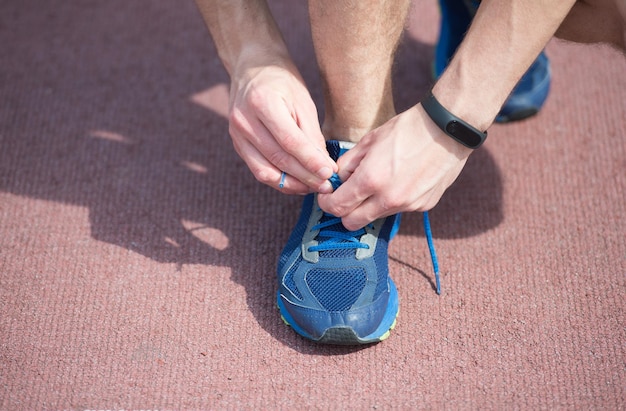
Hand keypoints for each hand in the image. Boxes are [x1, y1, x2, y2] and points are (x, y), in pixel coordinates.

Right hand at [228, 61, 336, 193]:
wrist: (251, 68)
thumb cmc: (282, 81)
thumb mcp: (303, 100)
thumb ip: (311, 134)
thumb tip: (323, 166)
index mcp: (262, 102)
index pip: (290, 141)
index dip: (311, 161)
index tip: (329, 173)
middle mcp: (244, 120)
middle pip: (278, 158)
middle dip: (305, 176)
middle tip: (327, 186)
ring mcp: (236, 134)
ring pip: (266, 171)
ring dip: (292, 184)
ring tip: (313, 187)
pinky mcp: (237, 145)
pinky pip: (258, 170)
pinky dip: (279, 181)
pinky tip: (297, 183)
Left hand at [317, 105, 472, 229]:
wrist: (448, 129)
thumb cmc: (407, 128)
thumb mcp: (369, 140)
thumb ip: (348, 164)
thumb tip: (338, 180)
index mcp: (371, 180)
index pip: (337, 207)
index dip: (327, 203)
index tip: (328, 196)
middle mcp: (389, 199)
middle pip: (353, 222)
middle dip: (344, 212)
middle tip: (346, 195)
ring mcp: (408, 205)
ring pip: (376, 216)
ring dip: (369, 205)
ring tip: (378, 180)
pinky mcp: (424, 206)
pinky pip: (399, 209)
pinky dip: (392, 200)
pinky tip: (401, 179)